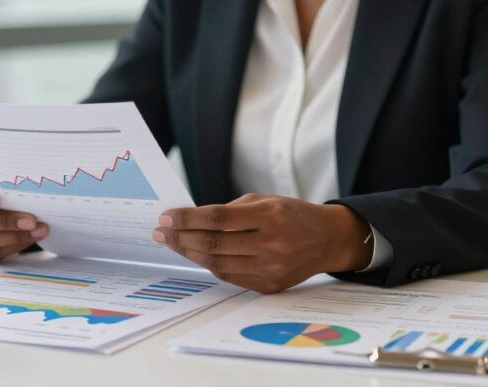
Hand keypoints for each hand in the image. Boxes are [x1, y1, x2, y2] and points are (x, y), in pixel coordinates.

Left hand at [152, 194, 372, 293]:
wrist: (327, 240)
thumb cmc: (291, 215)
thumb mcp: (264, 200)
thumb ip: (230, 211)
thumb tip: (190, 220)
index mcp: (270, 216)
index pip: (218, 219)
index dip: (187, 219)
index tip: (166, 217)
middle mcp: (271, 244)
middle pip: (214, 244)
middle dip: (180, 237)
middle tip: (160, 232)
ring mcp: (271, 268)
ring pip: (218, 264)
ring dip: (190, 253)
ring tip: (172, 243)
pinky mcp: (269, 286)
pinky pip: (230, 276)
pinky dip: (209, 265)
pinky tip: (196, 254)